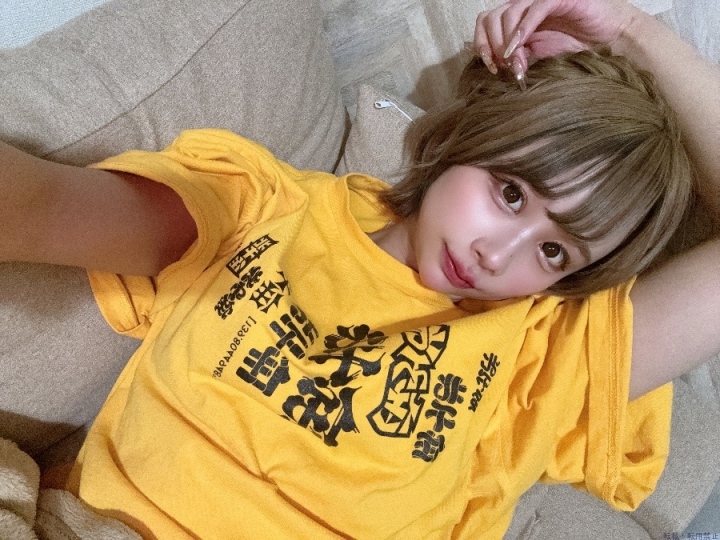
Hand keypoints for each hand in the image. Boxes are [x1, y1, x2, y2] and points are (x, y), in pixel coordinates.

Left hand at [472, 0, 640, 81]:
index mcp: (517, 19)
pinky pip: (533, 9)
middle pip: (492, 18)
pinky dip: (521, 30)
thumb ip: (518, 58)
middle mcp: (524, 7)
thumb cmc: (577, 47)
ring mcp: (539, 1)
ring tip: (514, 64)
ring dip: (506, 42)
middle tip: (502, 68)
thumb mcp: (539, 56)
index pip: (486, 23)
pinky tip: (517, 48)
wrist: (609, 41)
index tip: (489, 67)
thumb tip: (498, 68)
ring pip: (508, 14)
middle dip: (492, 46)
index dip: (482, 44)